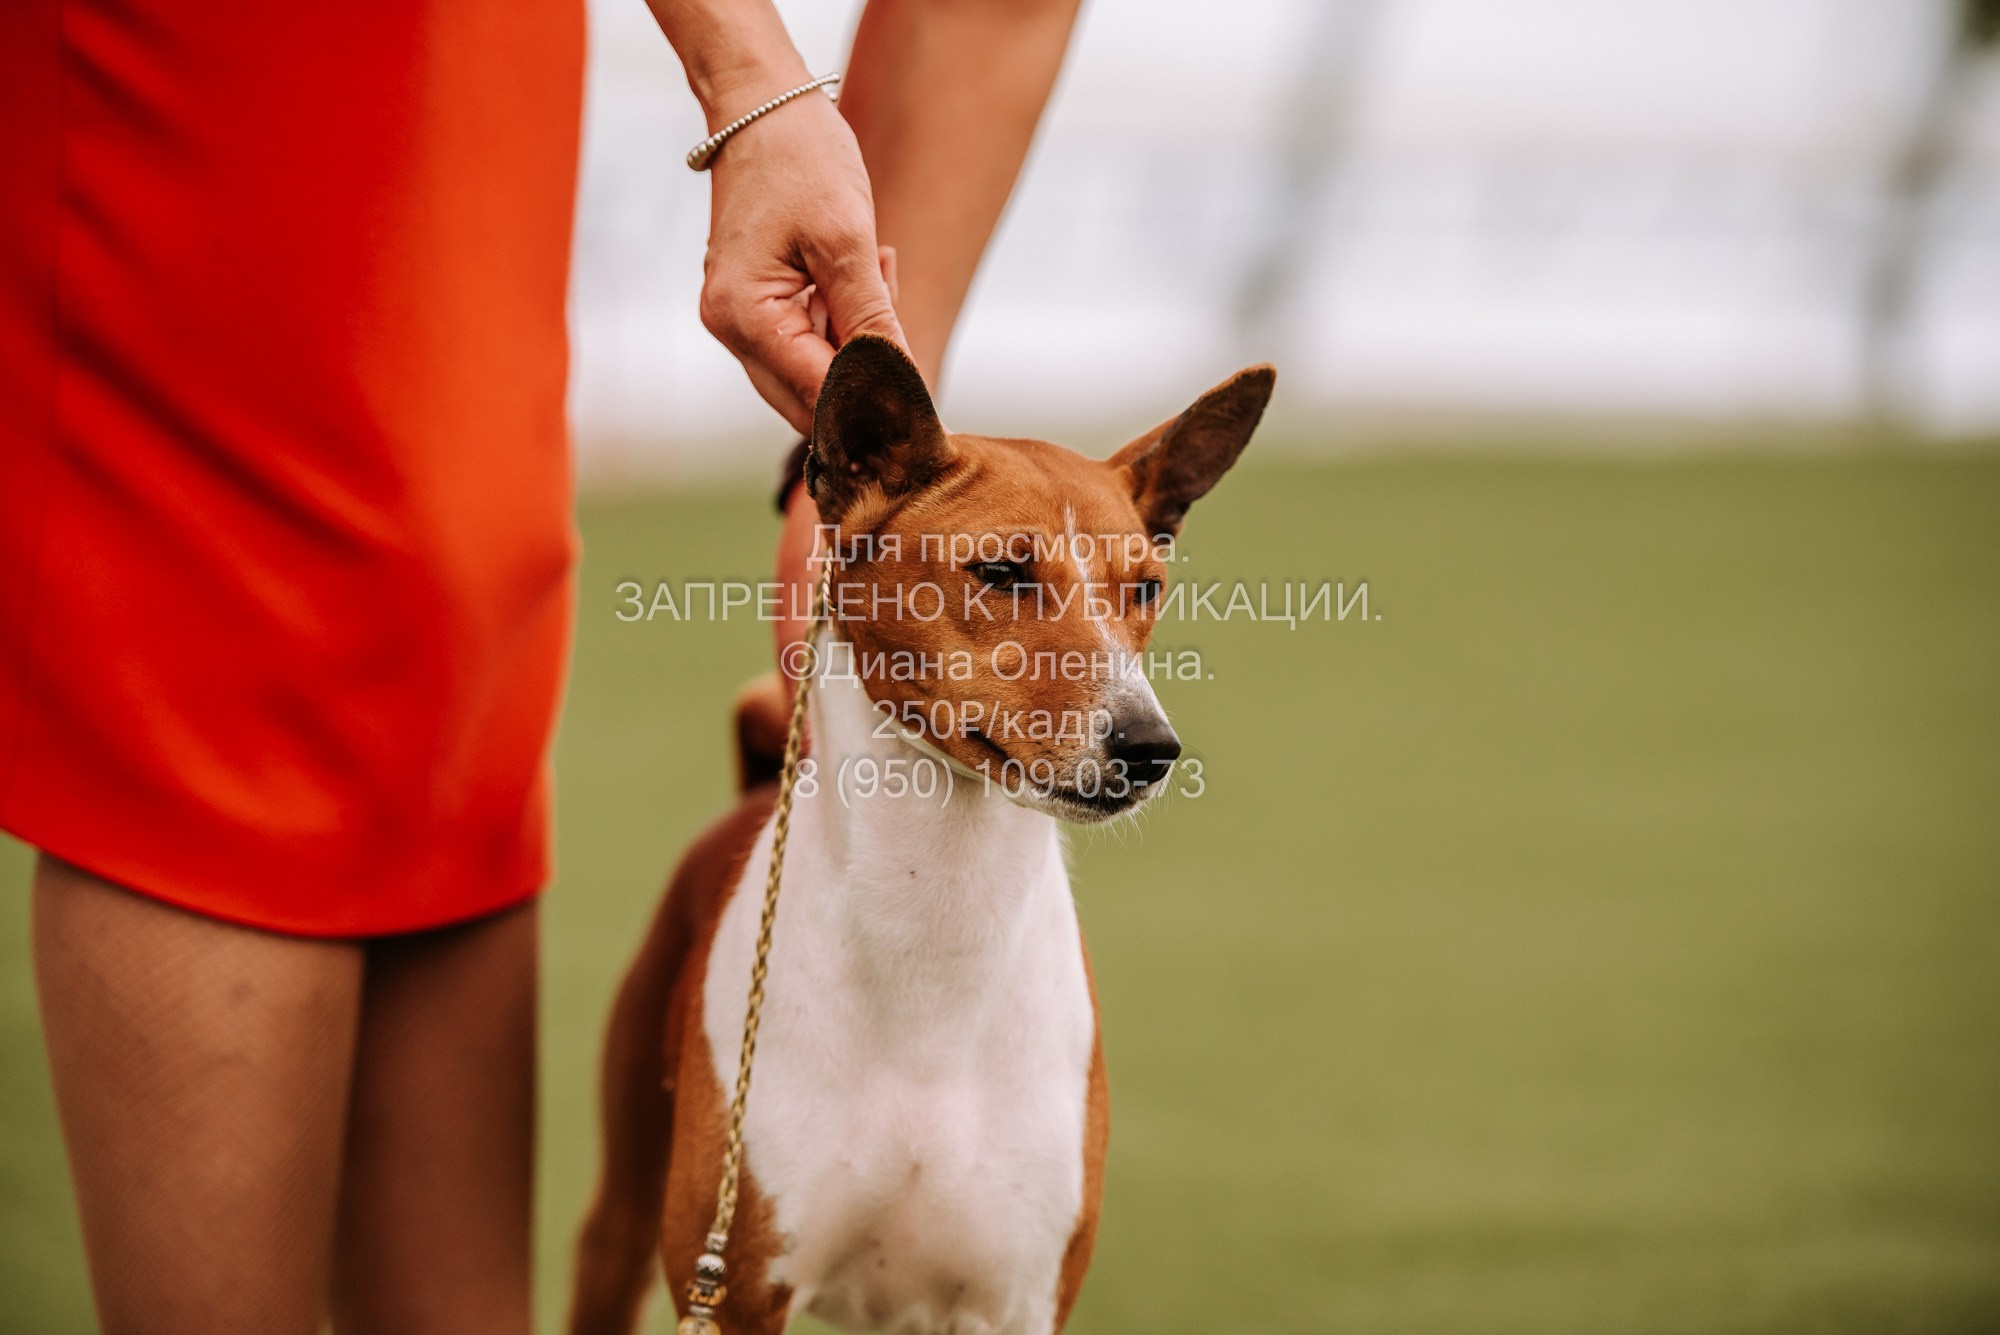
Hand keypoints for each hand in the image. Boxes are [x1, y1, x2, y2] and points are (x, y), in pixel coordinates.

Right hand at [700, 91, 908, 433]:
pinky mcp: (754, 307)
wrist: (762, 107)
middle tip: (908, 331)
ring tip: (879, 272)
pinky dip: (843, 324)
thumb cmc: (800, 158)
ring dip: (858, 345)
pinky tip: (864, 275)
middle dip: (865, 378)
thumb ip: (870, 318)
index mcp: (744, 314)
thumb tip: (901, 384)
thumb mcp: (847, 240)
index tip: (923, 407)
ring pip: (811, 374)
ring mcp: (738, 320)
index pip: (817, 391)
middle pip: (808, 399)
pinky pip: (805, 343)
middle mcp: (730, 328)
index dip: (873, 405)